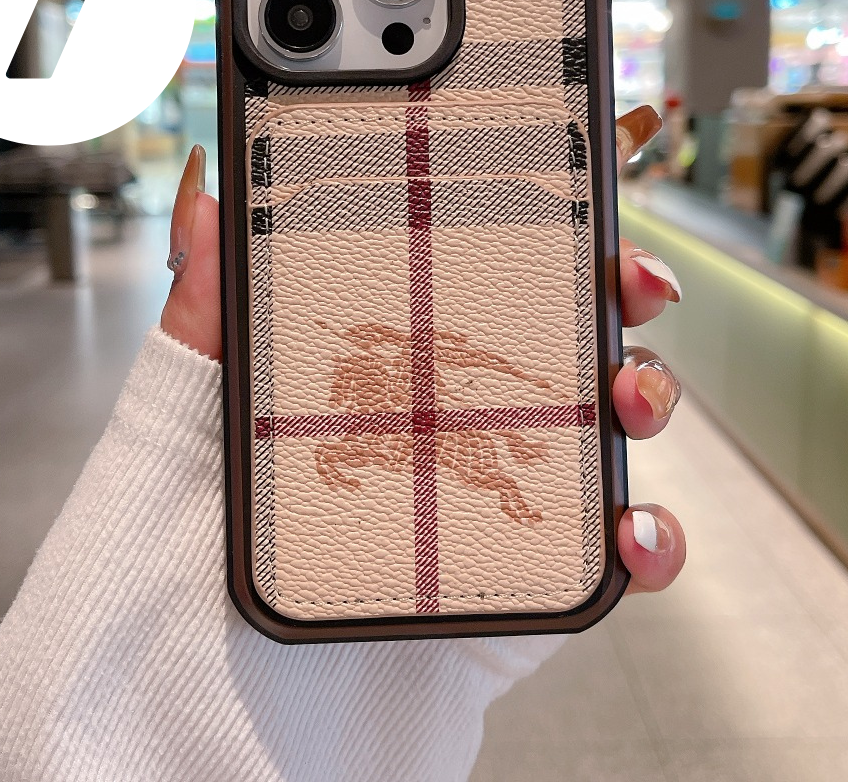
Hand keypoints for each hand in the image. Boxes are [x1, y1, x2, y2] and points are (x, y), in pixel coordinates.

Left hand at [162, 105, 684, 598]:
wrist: (219, 694)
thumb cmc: (202, 548)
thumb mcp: (195, 411)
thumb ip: (208, 308)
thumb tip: (206, 190)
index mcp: (402, 356)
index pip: (489, 265)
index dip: (554, 209)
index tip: (596, 154)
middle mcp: (465, 410)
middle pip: (576, 325)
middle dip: (625, 285)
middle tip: (633, 277)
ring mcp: (508, 487)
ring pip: (615, 419)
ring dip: (651, 390)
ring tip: (629, 395)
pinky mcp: (536, 571)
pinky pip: (621, 549)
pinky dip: (653, 534)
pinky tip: (632, 529)